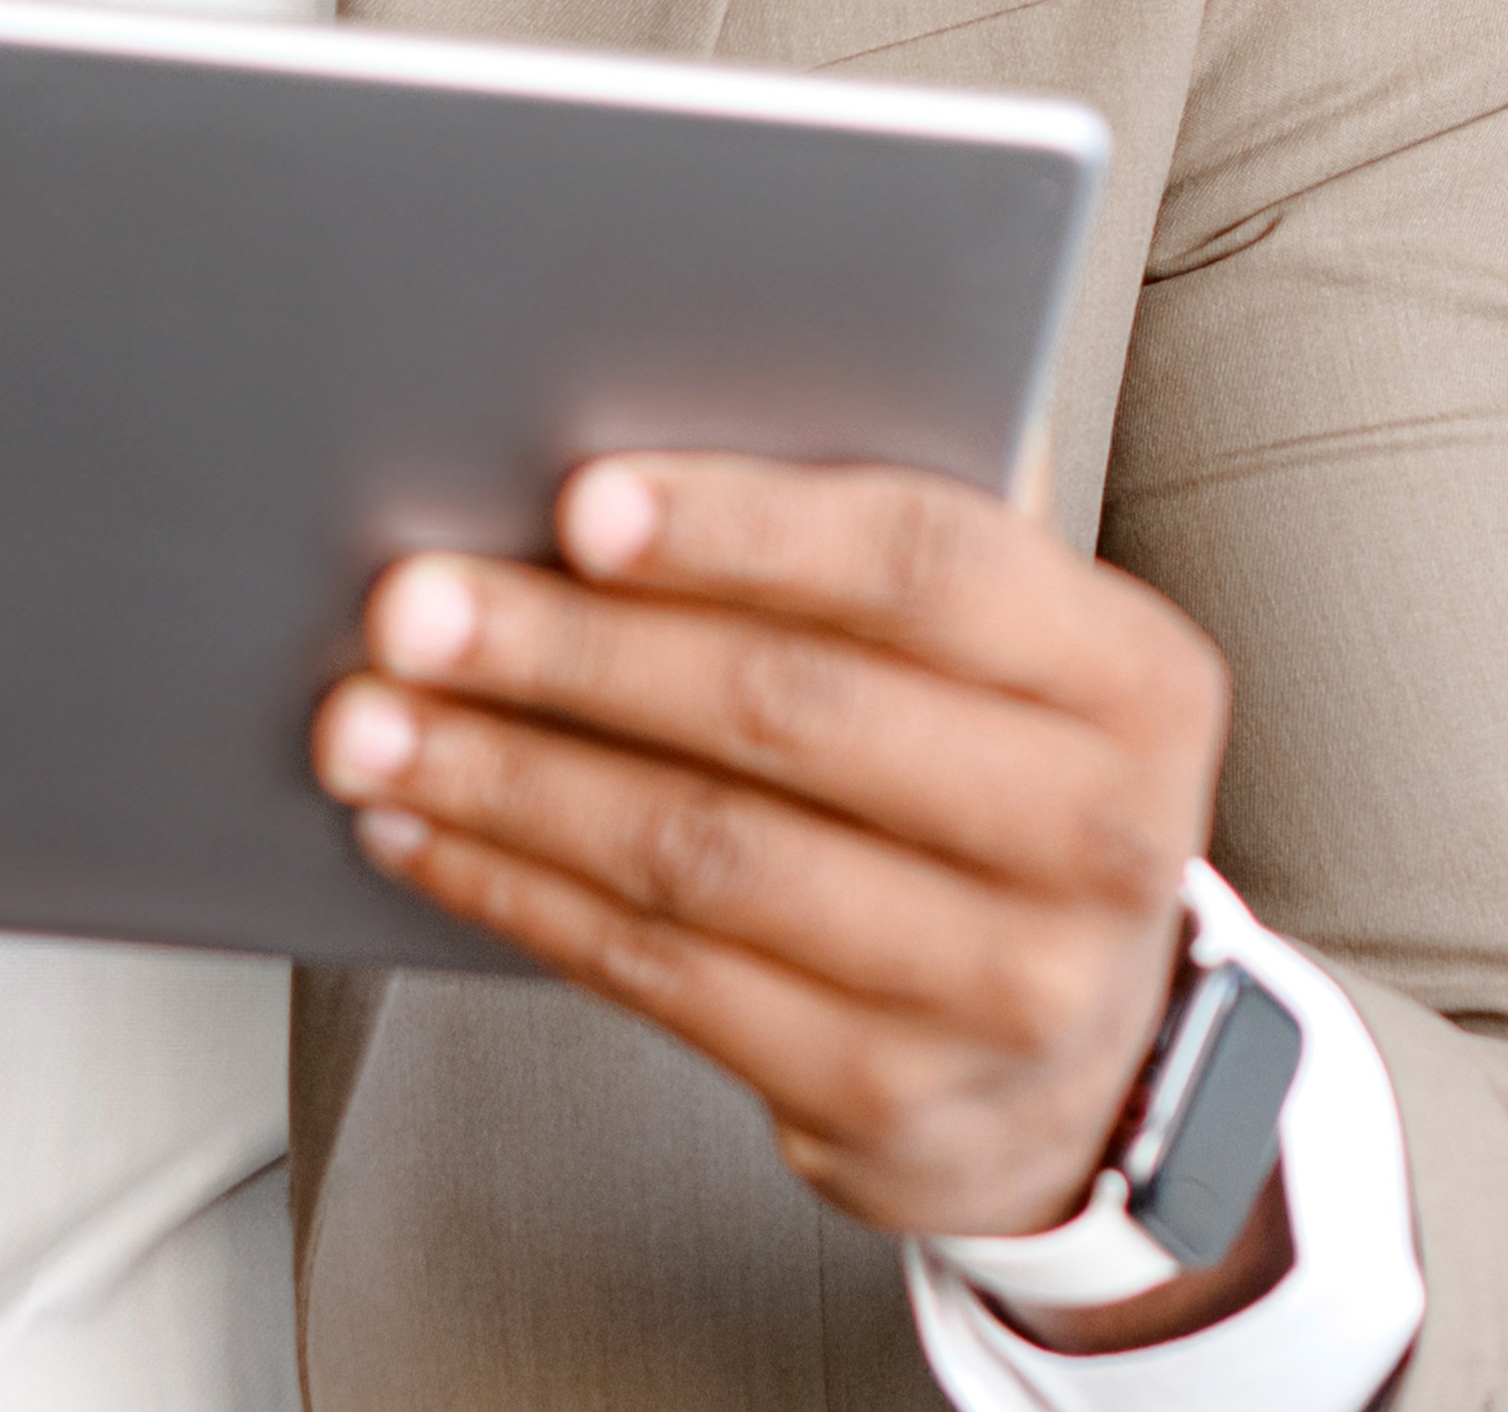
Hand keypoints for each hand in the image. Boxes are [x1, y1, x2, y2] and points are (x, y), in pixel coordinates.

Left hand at [316, 455, 1262, 1348]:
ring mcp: (998, 988)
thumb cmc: (1010, 792)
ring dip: (508, 780)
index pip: (927, 568)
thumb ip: (905, 540)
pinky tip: (425, 832)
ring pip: (703, 855)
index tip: (581, 505)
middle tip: (414, 606)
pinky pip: (660, 976)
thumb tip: (677, 407)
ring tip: (372, 722)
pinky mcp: (884, 1100)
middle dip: (575, 651)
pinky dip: (518, 893)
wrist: (1088, 1060)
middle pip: (792, 713)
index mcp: (1135, 679)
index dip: (743, 531)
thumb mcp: (1025, 658)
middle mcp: (1096, 837)